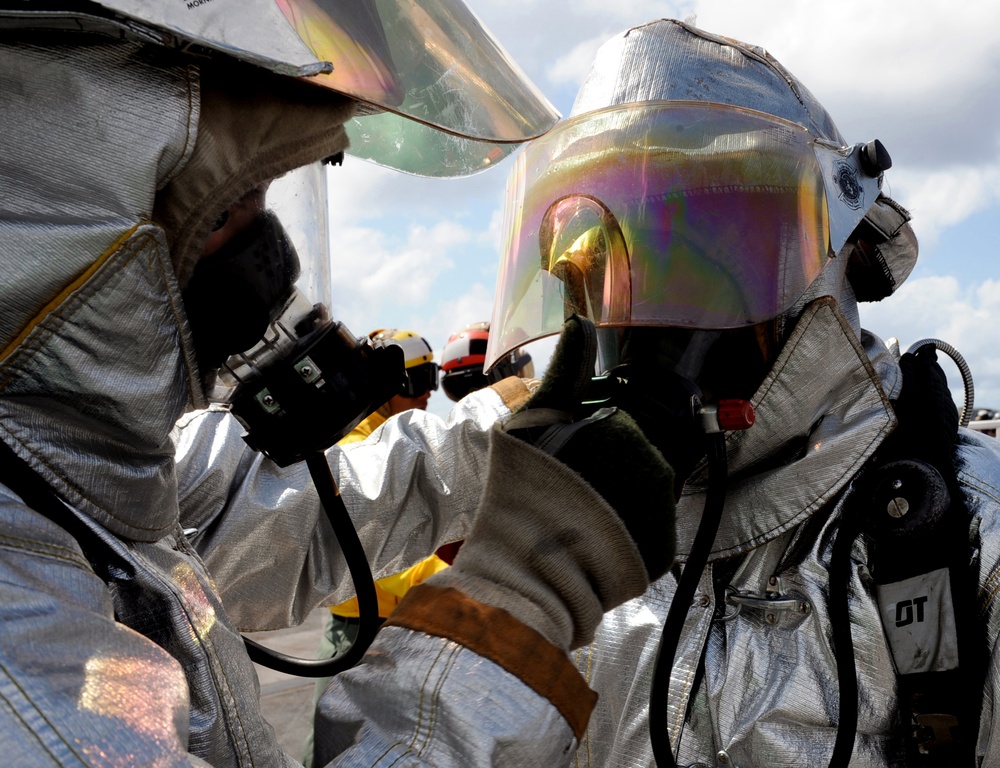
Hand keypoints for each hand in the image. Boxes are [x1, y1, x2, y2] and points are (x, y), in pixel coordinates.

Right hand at [432, 315, 675, 650]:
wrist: (523, 569)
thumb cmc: (521, 489)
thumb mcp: (533, 419)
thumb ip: (565, 371)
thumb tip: (582, 321)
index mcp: (627, 431)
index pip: (623, 422)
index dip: (592, 437)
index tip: (568, 458)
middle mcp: (657, 470)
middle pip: (640, 458)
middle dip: (610, 469)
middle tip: (569, 491)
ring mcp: (662, 514)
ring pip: (647, 494)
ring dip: (620, 500)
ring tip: (577, 517)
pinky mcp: (661, 552)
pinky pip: (650, 531)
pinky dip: (627, 533)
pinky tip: (592, 538)